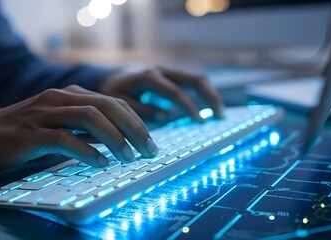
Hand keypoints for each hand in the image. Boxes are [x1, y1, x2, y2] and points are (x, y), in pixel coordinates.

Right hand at [0, 85, 157, 171]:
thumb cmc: (25, 134)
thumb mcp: (62, 126)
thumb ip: (87, 130)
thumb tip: (119, 141)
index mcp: (71, 95)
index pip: (113, 102)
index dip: (136, 121)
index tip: (151, 142)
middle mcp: (60, 98)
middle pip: (107, 106)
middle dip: (133, 128)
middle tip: (149, 150)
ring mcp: (45, 113)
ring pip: (89, 117)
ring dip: (114, 138)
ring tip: (129, 158)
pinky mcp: (31, 133)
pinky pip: (64, 139)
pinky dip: (86, 151)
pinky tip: (100, 163)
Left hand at [99, 66, 222, 121]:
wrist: (111, 76)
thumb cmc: (114, 91)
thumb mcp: (120, 102)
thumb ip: (141, 110)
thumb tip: (167, 117)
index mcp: (149, 77)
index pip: (175, 91)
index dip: (189, 107)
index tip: (199, 121)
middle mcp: (162, 70)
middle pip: (194, 79)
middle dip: (209, 96)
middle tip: (219, 115)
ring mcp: (169, 71)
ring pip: (197, 78)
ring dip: (211, 94)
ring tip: (219, 113)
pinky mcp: (173, 76)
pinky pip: (193, 82)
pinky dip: (205, 93)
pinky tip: (211, 107)